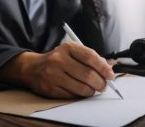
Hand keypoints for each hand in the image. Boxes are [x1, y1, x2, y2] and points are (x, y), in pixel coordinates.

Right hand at [0, 42, 114, 97]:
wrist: (33, 68)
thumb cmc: (59, 59)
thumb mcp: (73, 51)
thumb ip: (91, 58)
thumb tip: (109, 68)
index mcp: (68, 48)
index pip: (90, 57)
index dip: (103, 68)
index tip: (110, 75)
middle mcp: (59, 60)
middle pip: (88, 75)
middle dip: (101, 82)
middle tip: (104, 85)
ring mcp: (53, 75)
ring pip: (81, 88)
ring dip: (92, 91)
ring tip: (94, 89)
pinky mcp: (50, 88)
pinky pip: (72, 95)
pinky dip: (81, 95)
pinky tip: (82, 91)